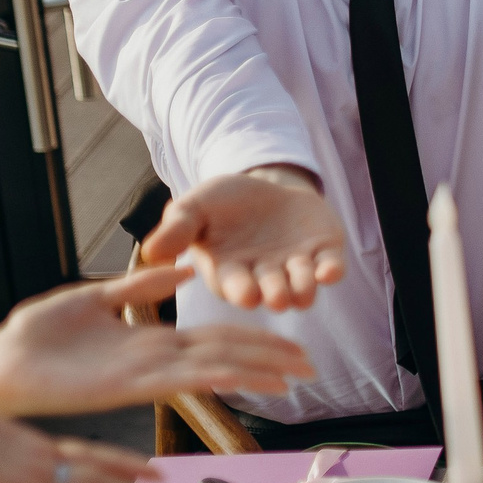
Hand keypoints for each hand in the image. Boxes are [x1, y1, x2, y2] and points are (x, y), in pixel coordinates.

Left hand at [0, 267, 312, 415]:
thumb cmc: (33, 335)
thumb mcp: (93, 297)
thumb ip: (138, 285)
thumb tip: (181, 268)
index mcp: (149, 340)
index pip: (215, 338)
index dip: (254, 340)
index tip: (289, 343)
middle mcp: (155, 360)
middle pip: (225, 355)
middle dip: (268, 359)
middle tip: (309, 365)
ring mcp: (142, 374)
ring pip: (212, 370)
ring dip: (254, 372)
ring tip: (292, 376)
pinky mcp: (123, 386)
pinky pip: (178, 381)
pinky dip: (215, 379)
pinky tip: (242, 377)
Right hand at [140, 169, 346, 311]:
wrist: (266, 185)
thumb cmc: (224, 202)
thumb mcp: (196, 207)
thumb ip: (178, 228)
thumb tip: (151, 252)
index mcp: (229, 271)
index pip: (233, 285)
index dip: (240, 289)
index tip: (246, 294)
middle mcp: (263, 276)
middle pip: (269, 290)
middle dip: (273, 294)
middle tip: (275, 297)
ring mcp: (295, 266)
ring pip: (301, 285)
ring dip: (302, 288)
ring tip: (302, 291)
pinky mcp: (323, 252)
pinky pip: (330, 266)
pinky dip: (331, 270)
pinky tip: (331, 272)